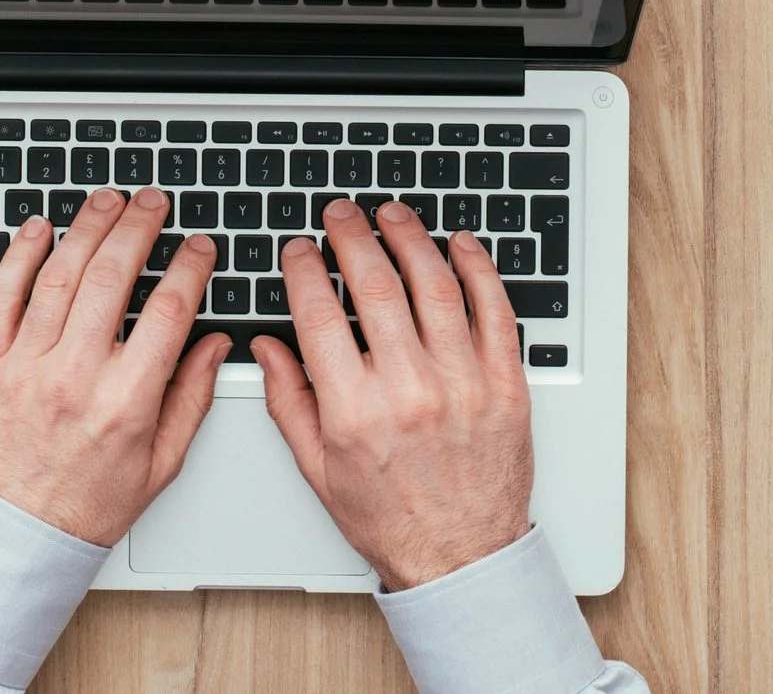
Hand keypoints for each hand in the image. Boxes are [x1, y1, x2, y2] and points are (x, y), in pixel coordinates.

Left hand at [0, 187, 230, 546]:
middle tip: (152, 202)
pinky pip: (1, 297)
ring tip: (106, 202)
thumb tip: (216, 345)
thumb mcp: (160, 463)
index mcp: (125, 402)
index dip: (189, 267)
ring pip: (59, 277)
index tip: (198, 246)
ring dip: (87, 229)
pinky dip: (19, 256)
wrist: (10, 537)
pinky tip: (38, 229)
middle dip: (138, 228)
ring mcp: (24, 368)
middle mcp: (74, 378)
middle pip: (111, 278)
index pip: (168, 311)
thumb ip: (192, 398)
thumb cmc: (85, 506)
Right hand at [253, 200, 532, 588]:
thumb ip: (287, 401)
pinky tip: (460, 245)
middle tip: (342, 214)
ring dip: (410, 239)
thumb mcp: (317, 469)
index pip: (318, 314)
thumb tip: (266, 347)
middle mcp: (409, 390)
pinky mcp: (505, 384)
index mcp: (355, 411)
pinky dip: (477, 269)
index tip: (300, 249)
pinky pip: (495, 310)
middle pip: (375, 285)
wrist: (462, 557)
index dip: (304, 269)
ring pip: (435, 285)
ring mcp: (463, 383)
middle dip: (352, 237)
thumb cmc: (390, 519)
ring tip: (393, 215)